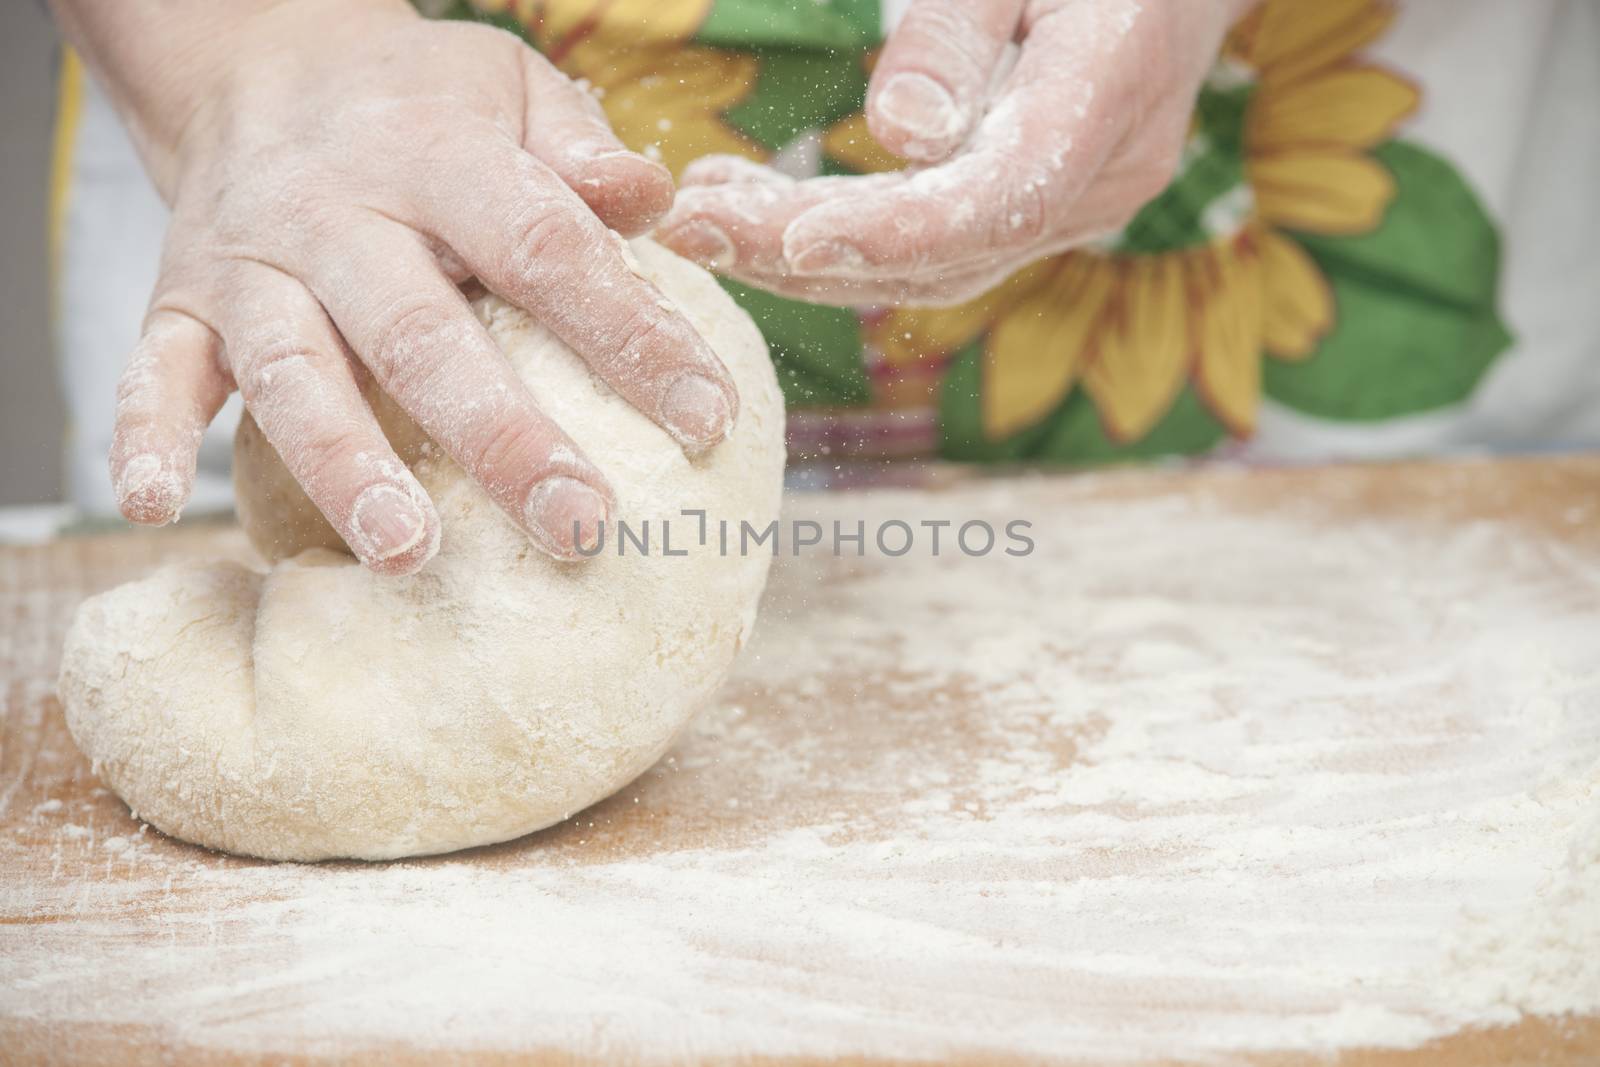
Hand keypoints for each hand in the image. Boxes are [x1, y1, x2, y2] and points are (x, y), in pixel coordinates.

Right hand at [70, 0, 738, 573]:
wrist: (259, 60)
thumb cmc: (417, 104)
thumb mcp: (508, 91)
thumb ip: (579, 150)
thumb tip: (657, 203)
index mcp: (440, 159)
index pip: (547, 250)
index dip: (630, 336)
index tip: (705, 419)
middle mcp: (339, 214)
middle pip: (424, 334)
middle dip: (503, 437)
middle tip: (579, 526)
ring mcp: (252, 263)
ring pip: (296, 371)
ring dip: (346, 464)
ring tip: (409, 552)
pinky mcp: (179, 300)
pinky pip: (152, 369)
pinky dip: (144, 435)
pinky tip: (151, 506)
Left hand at [657, 0, 1254, 306]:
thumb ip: (958, 35)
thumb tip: (897, 136)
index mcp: (1112, 91)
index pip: (995, 199)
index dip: (889, 233)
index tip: (786, 237)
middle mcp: (1106, 177)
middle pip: (947, 251)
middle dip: (807, 253)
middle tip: (690, 228)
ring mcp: (1082, 203)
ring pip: (937, 267)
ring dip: (812, 258)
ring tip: (705, 219)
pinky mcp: (1047, 208)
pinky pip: (944, 247)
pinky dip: (852, 242)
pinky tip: (767, 217)